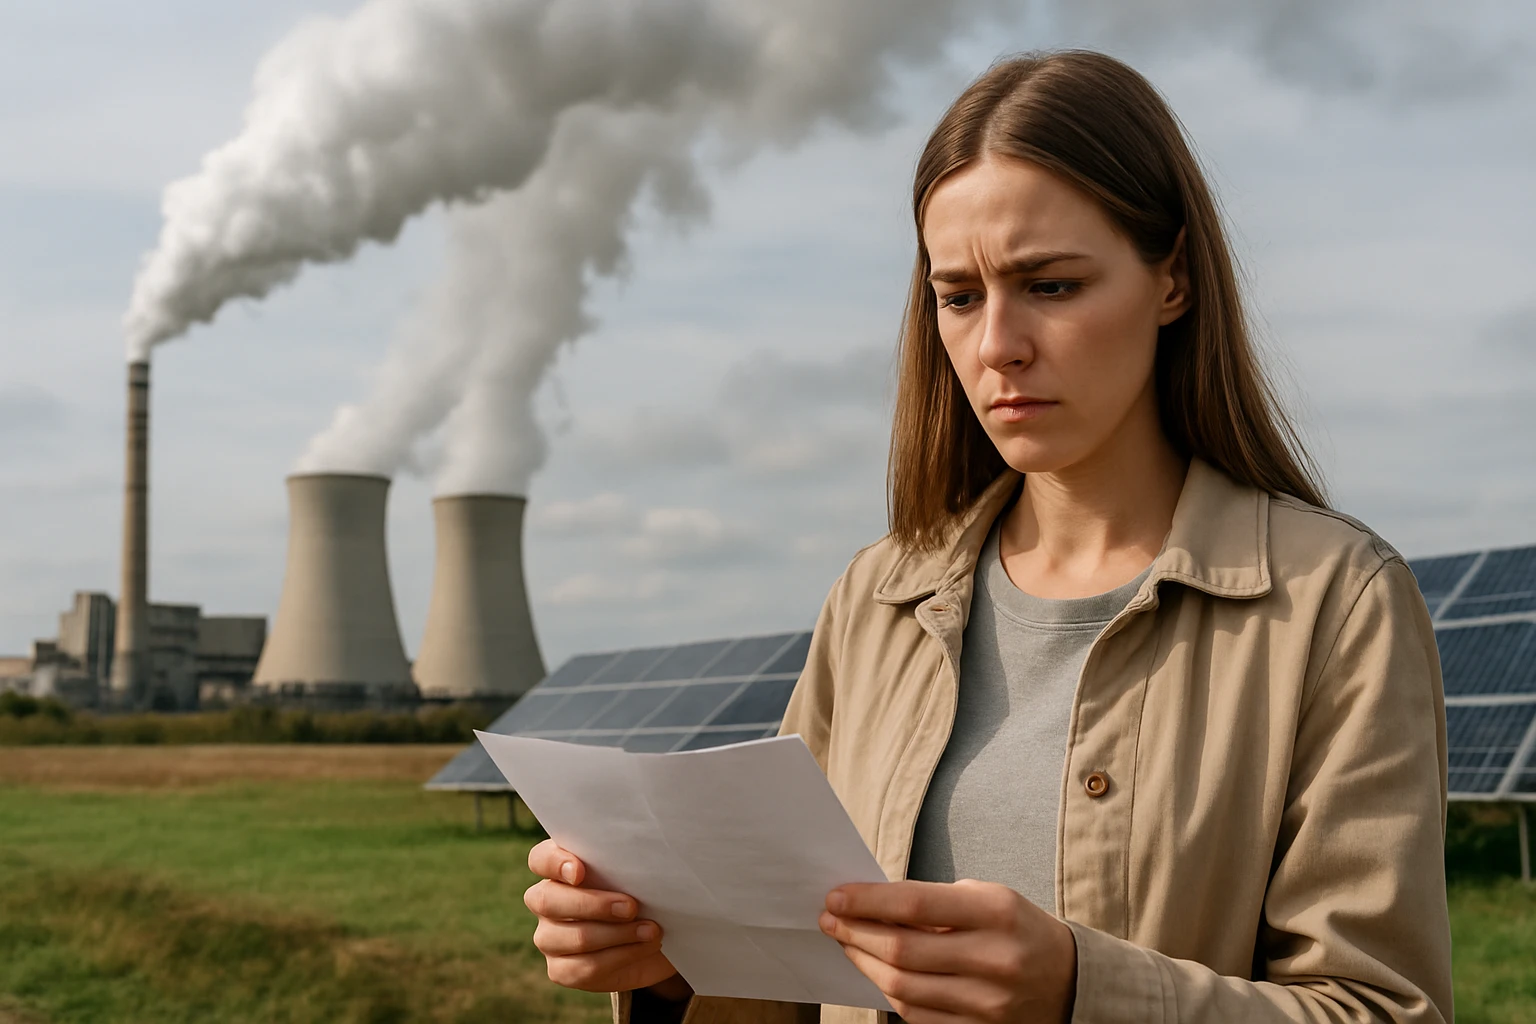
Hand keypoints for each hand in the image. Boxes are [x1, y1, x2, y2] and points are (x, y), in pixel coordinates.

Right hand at [525, 839, 692, 999]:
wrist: (656, 935)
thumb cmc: (644, 892)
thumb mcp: (638, 872)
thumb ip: (625, 862)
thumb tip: (637, 858)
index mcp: (559, 867)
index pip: (540, 859)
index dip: (554, 863)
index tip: (580, 872)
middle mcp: (547, 900)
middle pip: (546, 900)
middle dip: (593, 904)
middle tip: (631, 907)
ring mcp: (549, 937)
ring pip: (573, 937)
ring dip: (617, 934)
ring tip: (650, 930)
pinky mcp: (561, 969)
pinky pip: (583, 967)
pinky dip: (620, 957)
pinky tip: (644, 946)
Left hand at [819, 879, 1076, 1023]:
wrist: (1070, 981)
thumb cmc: (1017, 929)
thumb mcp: (987, 899)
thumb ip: (934, 903)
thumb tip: (870, 907)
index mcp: (997, 912)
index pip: (915, 904)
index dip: (867, 901)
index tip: (835, 897)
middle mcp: (995, 959)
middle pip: (902, 950)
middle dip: (856, 933)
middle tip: (830, 920)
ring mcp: (989, 1003)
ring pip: (903, 988)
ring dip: (865, 964)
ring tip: (847, 945)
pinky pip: (918, 1017)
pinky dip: (890, 994)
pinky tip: (877, 974)